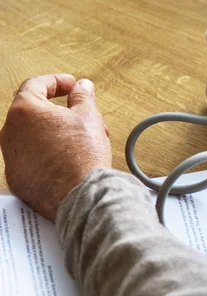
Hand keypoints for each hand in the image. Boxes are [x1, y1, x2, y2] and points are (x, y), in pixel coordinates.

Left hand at [0, 74, 111, 219]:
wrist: (80, 195)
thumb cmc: (82, 157)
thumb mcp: (89, 117)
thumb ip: (82, 97)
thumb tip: (82, 88)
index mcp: (24, 111)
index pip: (36, 85)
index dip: (57, 82)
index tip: (70, 85)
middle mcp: (10, 132)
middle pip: (34, 113)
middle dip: (61, 113)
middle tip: (82, 118)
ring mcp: (11, 157)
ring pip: (33, 138)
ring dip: (55, 135)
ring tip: (82, 143)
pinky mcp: (18, 179)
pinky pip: (32, 160)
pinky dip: (48, 156)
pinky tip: (68, 161)